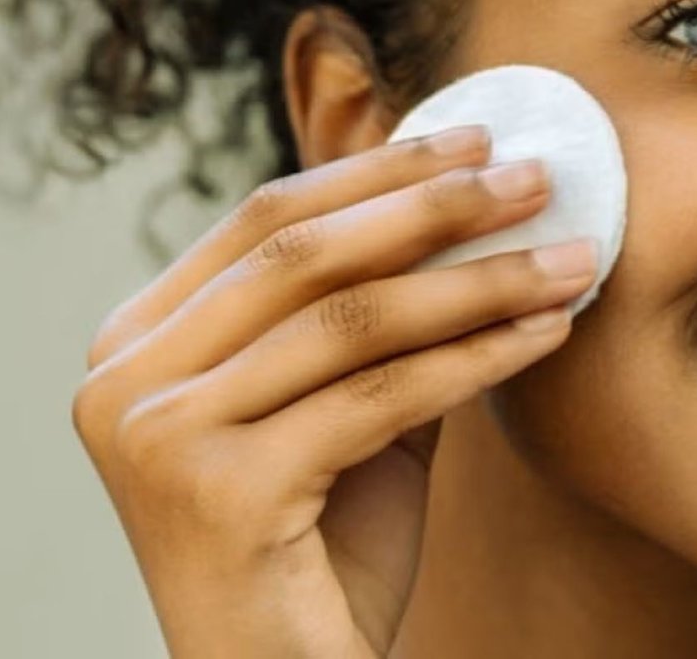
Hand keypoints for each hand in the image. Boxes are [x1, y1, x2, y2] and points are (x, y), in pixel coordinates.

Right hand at [72, 126, 597, 656]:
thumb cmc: (318, 553)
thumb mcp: (344, 410)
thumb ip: (376, 319)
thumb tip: (473, 208)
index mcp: (136, 343)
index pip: (264, 221)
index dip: (376, 172)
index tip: (476, 142)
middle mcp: (125, 381)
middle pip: (303, 253)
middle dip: (434, 206)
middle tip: (537, 177)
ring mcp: (158, 436)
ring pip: (350, 320)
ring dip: (479, 279)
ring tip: (571, 257)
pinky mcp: (217, 493)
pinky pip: (378, 397)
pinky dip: (476, 356)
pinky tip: (547, 332)